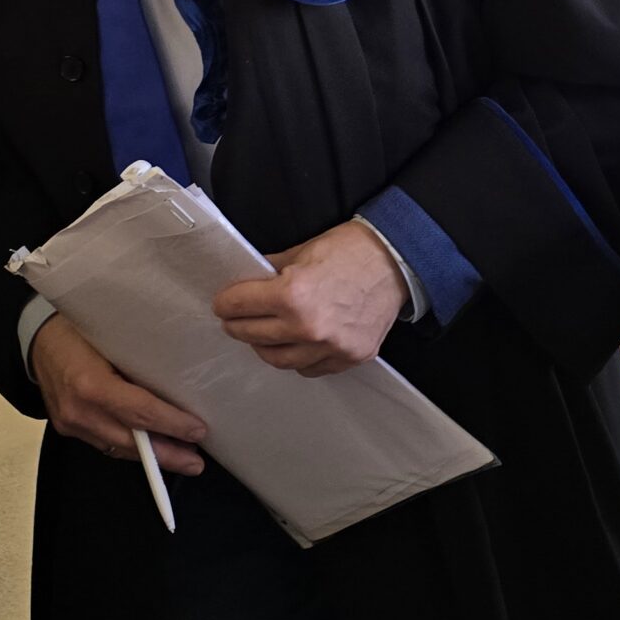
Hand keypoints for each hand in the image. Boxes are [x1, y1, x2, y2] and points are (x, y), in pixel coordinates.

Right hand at [29, 313, 206, 473]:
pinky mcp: (68, 429)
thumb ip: (139, 362)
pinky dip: (131, 448)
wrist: (36, 339)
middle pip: (131, 440)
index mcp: (90, 383)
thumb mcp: (112, 336)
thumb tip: (180, 382)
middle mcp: (79, 410)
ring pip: (119, 448)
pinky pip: (106, 444)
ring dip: (152, 456)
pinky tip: (153, 449)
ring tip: (183, 458)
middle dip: (168, 455)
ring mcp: (71, 424)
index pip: (139, 412)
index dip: (172, 425)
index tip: (198, 431)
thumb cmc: (79, 329)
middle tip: (196, 463)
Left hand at [213, 220, 407, 376]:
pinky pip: (310, 368)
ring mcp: (330, 347)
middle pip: (252, 336)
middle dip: (237, 325)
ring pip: (278, 360)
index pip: (238, 306)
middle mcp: (308, 327)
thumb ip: (271, 270)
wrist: (396, 261)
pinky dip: (298, 358)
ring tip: (263, 335)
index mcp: (292, 294)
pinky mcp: (349, 357)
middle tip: (234, 319)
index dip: (225, 302)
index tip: (223, 303)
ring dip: (264, 346)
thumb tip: (247, 282)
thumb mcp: (301, 251)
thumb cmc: (350, 250)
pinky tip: (297, 343)